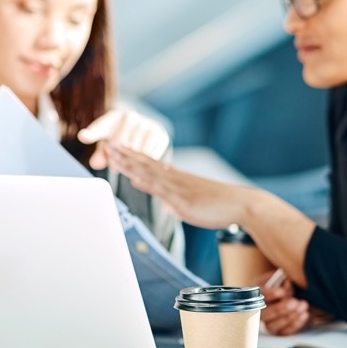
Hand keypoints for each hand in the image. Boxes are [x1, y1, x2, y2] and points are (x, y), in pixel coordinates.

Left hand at [78, 109, 170, 169]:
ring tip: (127, 164)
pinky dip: (144, 163)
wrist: (145, 132)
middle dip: (115, 157)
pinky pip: (150, 155)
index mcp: (114, 117)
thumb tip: (95, 163)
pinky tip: (139, 164)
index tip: (83, 136)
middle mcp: (131, 117)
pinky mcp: (160, 135)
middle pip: (118, 144)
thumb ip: (100, 154)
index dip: (91, 133)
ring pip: (135, 151)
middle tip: (115, 164)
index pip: (101, 127)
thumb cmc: (121, 139)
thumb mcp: (107, 145)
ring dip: (130, 162)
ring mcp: (146, 124)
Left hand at [107, 144, 251, 228]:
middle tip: (105, 142)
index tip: (115, 147)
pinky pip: (162, 189)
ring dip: (129, 162)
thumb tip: (167, 204)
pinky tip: (134, 177)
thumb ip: (176, 202)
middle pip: (144, 163)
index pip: (148, 163)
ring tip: (112, 152)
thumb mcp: (192, 204)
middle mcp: (175, 179)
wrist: (241, 204)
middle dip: (124, 153)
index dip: (130, 155)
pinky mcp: (183, 199)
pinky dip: (146, 181)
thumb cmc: (220, 205)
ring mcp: (179, 188)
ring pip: (149, 172)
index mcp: (176, 178)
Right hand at [260, 278, 310, 335]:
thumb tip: (286, 282)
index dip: (269, 294)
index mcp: (253, 294)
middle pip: (264, 314)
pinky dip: (295, 324)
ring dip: (289, 317)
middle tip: (294, 302)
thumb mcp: (277, 277)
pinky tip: (304, 314)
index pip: (257, 295)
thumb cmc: (278, 284)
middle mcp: (256, 310)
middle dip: (280, 308)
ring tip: (303, 306)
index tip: (282, 292)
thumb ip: (280, 278)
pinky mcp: (276, 331)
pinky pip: (283, 332)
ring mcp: (266, 322)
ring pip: (273, 325)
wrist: (283, 295)